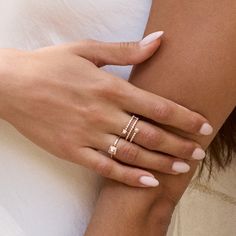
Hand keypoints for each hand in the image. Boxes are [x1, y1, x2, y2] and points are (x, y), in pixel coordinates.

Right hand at [0, 32, 212, 186]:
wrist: (12, 84)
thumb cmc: (50, 65)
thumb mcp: (87, 50)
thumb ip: (126, 50)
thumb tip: (158, 41)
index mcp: (108, 88)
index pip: (157, 106)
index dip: (183, 117)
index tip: (202, 126)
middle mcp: (102, 114)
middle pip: (150, 134)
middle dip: (179, 145)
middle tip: (199, 153)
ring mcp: (87, 136)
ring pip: (132, 155)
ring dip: (161, 163)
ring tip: (183, 169)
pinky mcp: (72, 151)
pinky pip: (105, 168)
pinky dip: (129, 177)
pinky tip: (148, 181)